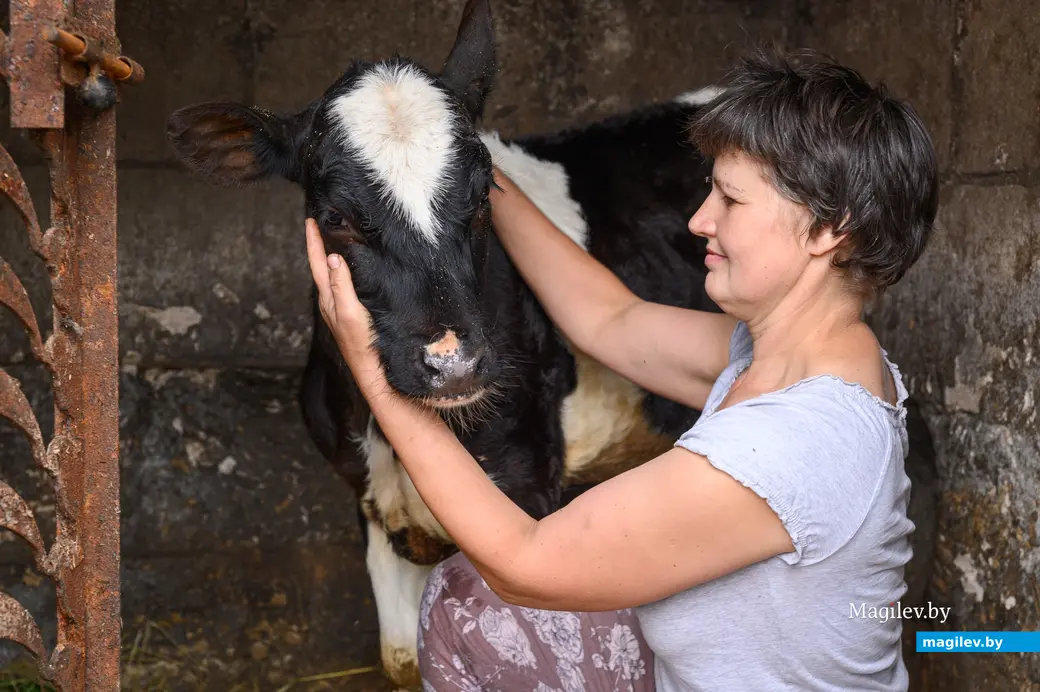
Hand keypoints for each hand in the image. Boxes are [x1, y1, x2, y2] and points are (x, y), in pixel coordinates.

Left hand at [304, 218, 387, 394]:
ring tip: (335, 239)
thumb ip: (340, 285)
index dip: (313, 242)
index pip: (317, 263)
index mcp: (327, 298)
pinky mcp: (353, 313)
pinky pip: (345, 285)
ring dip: (332, 256)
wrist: (373, 370)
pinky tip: (354, 269)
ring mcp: (341, 308)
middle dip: (320, 244)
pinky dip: (345, 270)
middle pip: (322, 267)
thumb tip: (332, 258)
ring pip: (333, 275)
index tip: (310, 220)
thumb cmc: (361, 343)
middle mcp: (331, 301)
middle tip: (322, 223)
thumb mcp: (349, 312)